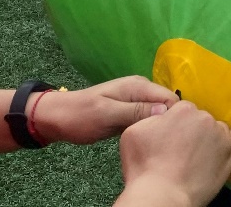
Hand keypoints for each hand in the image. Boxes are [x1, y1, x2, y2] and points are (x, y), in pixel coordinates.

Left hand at [30, 76, 178, 145]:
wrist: (55, 118)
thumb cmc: (80, 116)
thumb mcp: (107, 114)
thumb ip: (136, 111)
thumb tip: (165, 110)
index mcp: (138, 86)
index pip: (169, 98)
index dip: (175, 115)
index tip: (173, 135)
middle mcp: (140, 91)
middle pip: (166, 106)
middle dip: (168, 122)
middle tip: (165, 143)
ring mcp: (134, 102)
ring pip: (157, 114)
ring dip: (158, 127)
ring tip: (158, 144)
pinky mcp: (128, 113)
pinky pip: (146, 120)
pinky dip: (148, 129)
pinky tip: (147, 141)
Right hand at [117, 101, 230, 206]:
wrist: (163, 195)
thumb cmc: (144, 166)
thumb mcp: (133, 132)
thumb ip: (151, 118)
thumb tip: (162, 116)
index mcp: (182, 109)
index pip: (181, 111)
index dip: (175, 126)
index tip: (170, 140)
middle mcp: (204, 116)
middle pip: (199, 119)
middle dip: (191, 131)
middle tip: (180, 151)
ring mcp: (221, 133)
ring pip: (216, 129)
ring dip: (208, 138)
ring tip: (197, 157)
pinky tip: (225, 146)